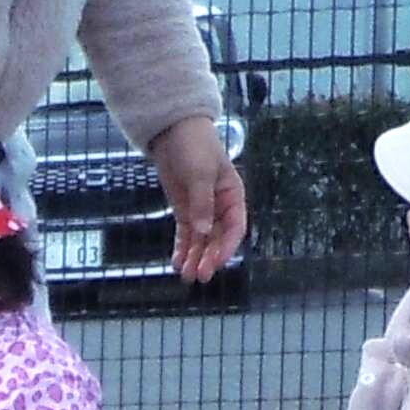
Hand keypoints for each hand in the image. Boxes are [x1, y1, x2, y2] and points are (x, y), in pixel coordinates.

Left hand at [151, 117, 248, 285]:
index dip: (227, 246)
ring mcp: (202, 210)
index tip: (217, 261)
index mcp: (233, 196)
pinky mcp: (185, 211)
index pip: (235, 227)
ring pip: (201, 240)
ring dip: (195, 258)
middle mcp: (220, 206)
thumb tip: (203, 231)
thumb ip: (202, 203)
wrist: (174, 133)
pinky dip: (182, 248)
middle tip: (199, 276)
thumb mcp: (200, 173)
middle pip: (217, 238)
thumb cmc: (195, 147)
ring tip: (186, 276)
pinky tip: (177, 262)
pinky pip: (186, 234)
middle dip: (209, 258)